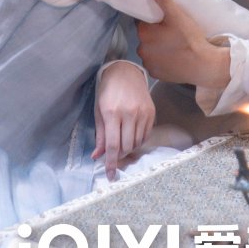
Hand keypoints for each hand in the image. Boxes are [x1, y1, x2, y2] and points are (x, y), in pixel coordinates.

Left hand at [92, 61, 155, 180]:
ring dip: (129, 148)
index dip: (110, 163)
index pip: (112, 145)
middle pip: (126, 147)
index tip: (110, 175)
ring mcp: (142, 113)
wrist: (125, 72)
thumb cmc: (108, 91)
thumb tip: (97, 156)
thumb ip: (100, 135)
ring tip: (122, 140)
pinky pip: (145, 135)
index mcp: (111, 113)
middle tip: (114, 152)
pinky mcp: (151, 112)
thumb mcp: (99, 111)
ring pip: (136, 143)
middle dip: (119, 154)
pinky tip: (132, 134)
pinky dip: (138, 140)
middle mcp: (128, 113)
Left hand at [137, 0, 230, 91]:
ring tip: (174, 44)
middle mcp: (142, 50)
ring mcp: (149, 64)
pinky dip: (162, 60)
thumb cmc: (189, 39)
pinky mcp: (156, 75)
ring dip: (158, 47)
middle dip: (155, 33)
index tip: (164, 20)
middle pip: (146, 36)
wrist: (203, 65)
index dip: (153, 20)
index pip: (142, 22)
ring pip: (151, 50)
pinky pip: (156, 63)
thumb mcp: (176, 15)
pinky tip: (174, 56)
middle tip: (172, 31)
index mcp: (144, 34)